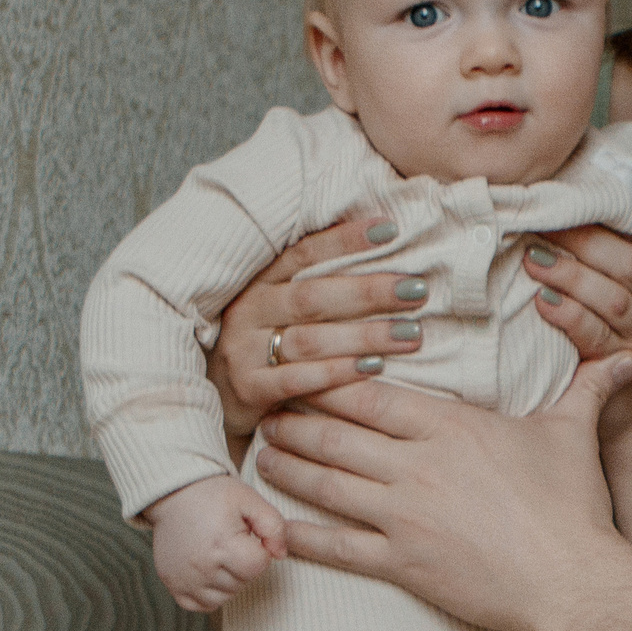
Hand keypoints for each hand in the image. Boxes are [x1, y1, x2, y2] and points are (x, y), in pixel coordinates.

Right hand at [143, 475, 288, 611]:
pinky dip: (210, 593)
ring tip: (220, 555)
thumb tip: (280, 554)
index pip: (258, 566)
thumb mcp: (250, 500)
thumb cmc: (213, 496)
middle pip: (243, 582)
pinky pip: (202, 605)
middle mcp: (202, 566)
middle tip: (231, 542)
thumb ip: (274, 527)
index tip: (247, 536)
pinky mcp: (174, 586)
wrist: (173, 495)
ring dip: (230, 580)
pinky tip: (209, 571)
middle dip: (244, 564)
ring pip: (226, 597)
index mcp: (222, 544)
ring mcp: (186, 579)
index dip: (259, 551)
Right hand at [206, 214, 428, 440]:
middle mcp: (248, 311)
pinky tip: (373, 369)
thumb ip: (319, 283)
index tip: (390, 229)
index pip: (304, 253)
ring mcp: (243, 351)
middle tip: (416, 289)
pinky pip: (296, 381)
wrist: (215, 400)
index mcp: (259, 282)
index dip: (345, 240)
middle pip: (313, 297)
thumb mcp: (280, 308)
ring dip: (364, 336)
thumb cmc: (265, 345)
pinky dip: (336, 374)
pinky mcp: (247, 391)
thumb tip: (381, 245)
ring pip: (310, 340)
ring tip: (411, 334)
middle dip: (368, 292)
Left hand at [256, 354, 631, 630]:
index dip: (328, 381)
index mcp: (449, 427)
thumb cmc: (573, 506)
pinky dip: (299, 536)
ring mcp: (403, 517)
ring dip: (287, 469)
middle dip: (295, 421)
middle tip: (267, 413)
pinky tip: (274, 527)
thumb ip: (588, 387)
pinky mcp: (401, 564)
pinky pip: (335, 548)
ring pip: (325, 485)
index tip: (304, 373)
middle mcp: (416, 466)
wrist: (572, 580)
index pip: (369, 394)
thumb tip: (623, 356)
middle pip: (334, 435)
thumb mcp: (574, 433)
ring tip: (264, 456)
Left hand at [522, 225, 631, 441]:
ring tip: (533, 264)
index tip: (556, 202)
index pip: (630, 237)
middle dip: (582, 243)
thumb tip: (534, 218)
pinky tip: (543, 305)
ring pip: (612, 299)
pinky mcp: (619, 365)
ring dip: (571, 278)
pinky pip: (597, 336)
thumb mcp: (600, 294)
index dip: (596, 218)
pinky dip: (570, 317)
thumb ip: (583, 261)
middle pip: (626, 264)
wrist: (630, 406)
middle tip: (537, 229)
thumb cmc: (601, 338)